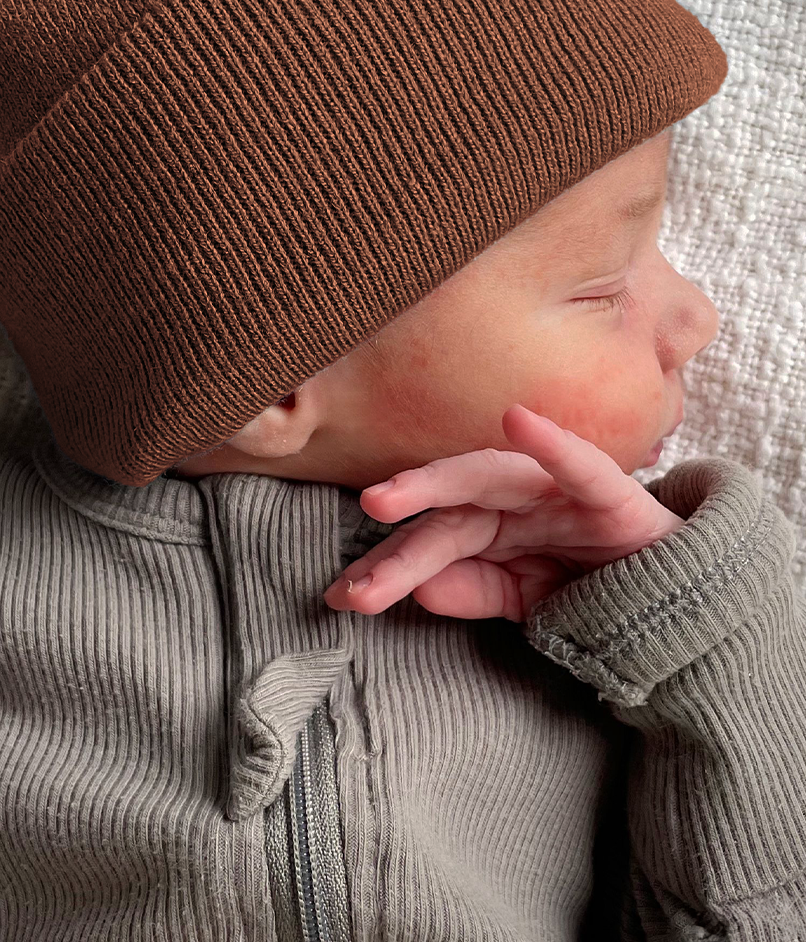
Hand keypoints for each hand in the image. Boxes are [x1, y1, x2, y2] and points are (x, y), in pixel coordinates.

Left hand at [324, 404, 684, 621]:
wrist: (682, 596)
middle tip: (361, 518)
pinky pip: (581, 466)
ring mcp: (557, 492)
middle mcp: (516, 501)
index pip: (432, 541)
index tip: (341, 595)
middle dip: (404, 512)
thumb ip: (475, 593)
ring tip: (388, 496)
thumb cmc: (593, 587)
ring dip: (440, 482)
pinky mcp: (612, 493)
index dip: (389, 565)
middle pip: (450, 507)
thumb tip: (420, 592)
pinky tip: (520, 422)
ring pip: (491, 479)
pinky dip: (553, 443)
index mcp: (493, 527)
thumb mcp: (525, 601)